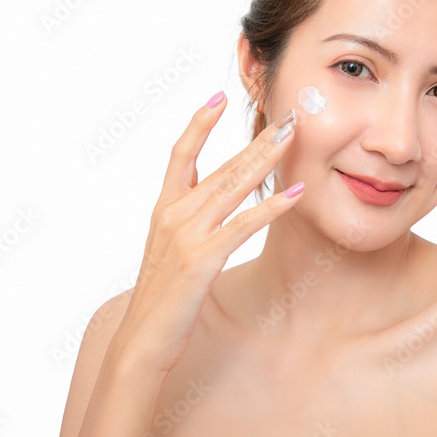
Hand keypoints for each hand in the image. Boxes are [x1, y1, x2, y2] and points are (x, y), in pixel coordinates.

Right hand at [109, 92, 301, 372]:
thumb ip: (189, 222)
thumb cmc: (162, 297)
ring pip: (233, 186)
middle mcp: (172, 214)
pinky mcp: (201, 258)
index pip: (180, 154)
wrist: (141, 340)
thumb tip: (212, 203)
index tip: (218, 96)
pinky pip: (243, 224)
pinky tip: (295, 192)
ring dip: (267, 160)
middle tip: (287, 115)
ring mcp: (186, 234)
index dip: (199, 123)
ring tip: (292, 137)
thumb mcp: (170, 250)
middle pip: (221, 165)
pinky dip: (272, 206)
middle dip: (257, 139)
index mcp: (163, 208)